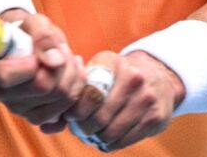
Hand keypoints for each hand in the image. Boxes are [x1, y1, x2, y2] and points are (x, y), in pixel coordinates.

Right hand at [0, 11, 86, 126]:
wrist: (29, 43)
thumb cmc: (27, 31)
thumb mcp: (34, 22)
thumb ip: (43, 36)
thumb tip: (55, 61)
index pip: (6, 76)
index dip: (31, 64)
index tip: (38, 51)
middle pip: (42, 88)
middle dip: (61, 65)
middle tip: (61, 49)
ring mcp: (17, 108)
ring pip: (59, 98)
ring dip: (72, 74)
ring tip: (66, 58)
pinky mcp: (35, 116)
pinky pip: (66, 109)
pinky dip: (76, 88)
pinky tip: (70, 74)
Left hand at [66, 50, 184, 150]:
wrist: (158, 76)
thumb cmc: (117, 78)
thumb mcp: (100, 71)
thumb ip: (77, 91)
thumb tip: (48, 124)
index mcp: (112, 62)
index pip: (88, 93)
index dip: (75, 111)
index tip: (71, 116)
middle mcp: (132, 77)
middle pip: (99, 116)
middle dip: (84, 128)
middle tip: (80, 130)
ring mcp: (146, 98)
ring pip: (111, 132)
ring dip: (97, 138)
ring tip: (93, 135)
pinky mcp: (156, 117)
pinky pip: (125, 140)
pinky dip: (111, 144)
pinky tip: (107, 139)